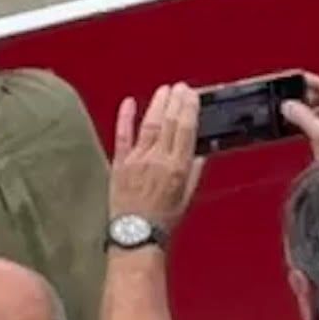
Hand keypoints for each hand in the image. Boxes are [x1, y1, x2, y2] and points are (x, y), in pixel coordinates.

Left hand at [110, 82, 204, 230]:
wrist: (136, 233)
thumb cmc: (163, 219)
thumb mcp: (187, 196)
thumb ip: (193, 171)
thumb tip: (199, 151)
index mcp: (177, 168)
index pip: (185, 130)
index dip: (188, 109)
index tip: (191, 94)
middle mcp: (157, 160)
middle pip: (168, 123)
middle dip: (175, 102)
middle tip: (180, 87)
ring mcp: (136, 159)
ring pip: (148, 125)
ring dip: (156, 105)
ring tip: (163, 90)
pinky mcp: (119, 162)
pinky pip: (122, 135)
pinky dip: (125, 117)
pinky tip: (129, 102)